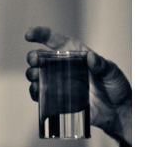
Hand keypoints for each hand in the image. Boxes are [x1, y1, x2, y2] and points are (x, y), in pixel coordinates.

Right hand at [25, 26, 131, 145]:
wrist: (116, 112)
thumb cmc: (116, 88)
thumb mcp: (113, 73)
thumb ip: (103, 65)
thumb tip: (91, 57)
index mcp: (73, 53)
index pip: (53, 39)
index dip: (39, 34)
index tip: (29, 35)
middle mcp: (61, 66)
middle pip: (39, 57)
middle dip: (33, 57)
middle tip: (35, 61)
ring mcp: (57, 82)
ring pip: (35, 74)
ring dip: (33, 75)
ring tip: (38, 79)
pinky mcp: (56, 98)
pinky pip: (39, 94)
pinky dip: (36, 93)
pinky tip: (39, 93)